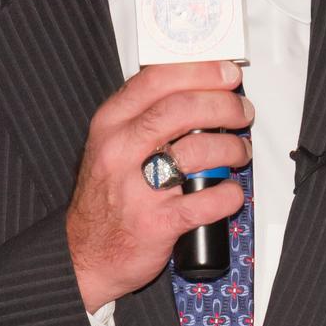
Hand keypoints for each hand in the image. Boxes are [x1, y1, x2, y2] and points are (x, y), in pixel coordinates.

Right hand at [67, 61, 252, 311]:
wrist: (84, 254)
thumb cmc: (105, 198)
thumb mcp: (110, 145)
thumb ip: (144, 117)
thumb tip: (197, 92)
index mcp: (110, 125)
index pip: (156, 81)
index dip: (199, 72)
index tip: (225, 73)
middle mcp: (120, 151)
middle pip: (182, 110)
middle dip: (223, 106)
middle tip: (241, 112)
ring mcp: (138, 188)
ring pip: (197, 152)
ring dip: (231, 149)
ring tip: (240, 152)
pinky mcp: (157, 223)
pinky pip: (206, 202)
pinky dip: (229, 195)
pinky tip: (232, 193)